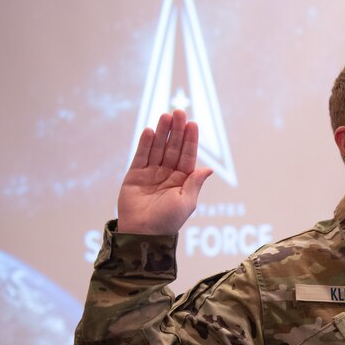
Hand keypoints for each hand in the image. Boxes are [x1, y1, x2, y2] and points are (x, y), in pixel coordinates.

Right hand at [116, 110, 212, 234]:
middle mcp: (168, 173)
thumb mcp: (186, 202)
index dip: (191, 139)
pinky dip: (145, 143)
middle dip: (177, 130)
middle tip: (179, 112)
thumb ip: (195, 183)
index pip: (188, 155)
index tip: (193, 123)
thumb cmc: (168, 221)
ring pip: (157, 148)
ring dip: (162, 132)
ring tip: (166, 116)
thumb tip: (209, 168)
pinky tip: (150, 130)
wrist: (143, 233)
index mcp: (183, 180)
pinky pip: (141, 156)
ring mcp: (151, 173)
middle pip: (173, 147)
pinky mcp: (135, 175)